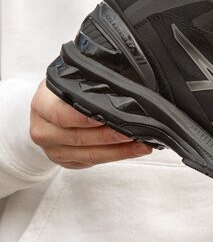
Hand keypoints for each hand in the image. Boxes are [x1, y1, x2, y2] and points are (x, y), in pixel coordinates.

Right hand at [30, 80, 151, 168]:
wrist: (46, 111)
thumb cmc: (62, 93)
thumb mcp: (67, 81)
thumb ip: (86, 81)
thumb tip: (121, 80)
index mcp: (42, 105)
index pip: (62, 114)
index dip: (85, 118)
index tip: (109, 116)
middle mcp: (44, 130)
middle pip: (80, 138)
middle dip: (110, 136)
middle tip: (134, 132)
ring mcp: (54, 149)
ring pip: (90, 154)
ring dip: (119, 151)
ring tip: (141, 144)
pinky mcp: (66, 161)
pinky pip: (94, 161)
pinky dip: (116, 156)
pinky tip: (133, 150)